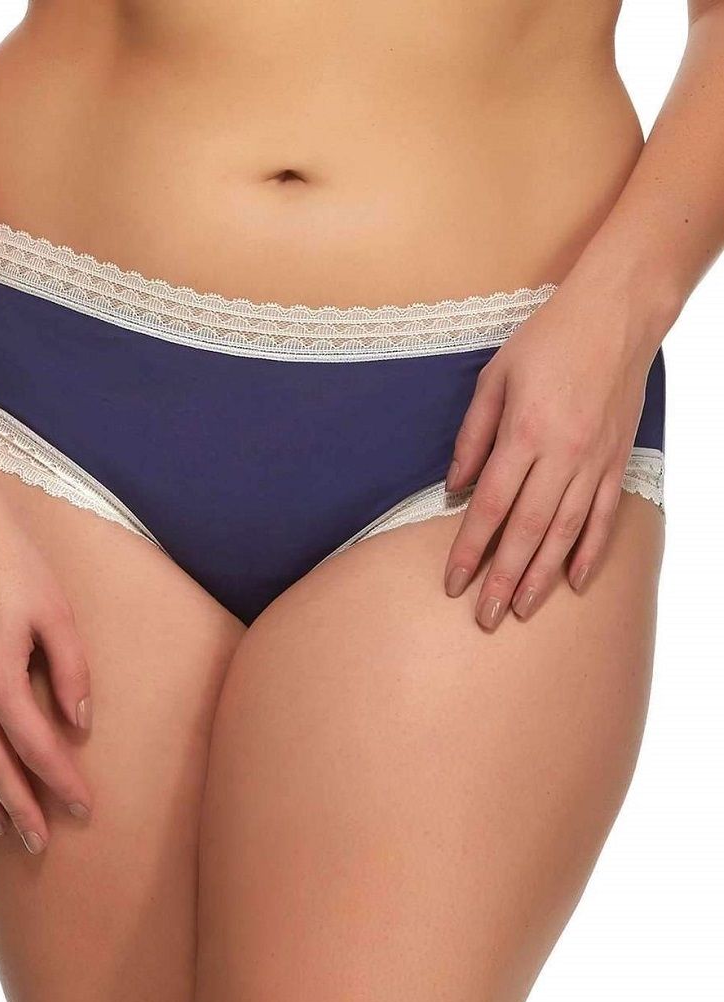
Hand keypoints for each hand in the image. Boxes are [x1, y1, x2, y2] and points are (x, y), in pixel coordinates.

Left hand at [442, 281, 657, 628]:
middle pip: (526, 531)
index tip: (453, 583)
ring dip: (542, 576)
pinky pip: (603, 515)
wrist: (618, 313)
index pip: (490, 507)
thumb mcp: (495, 377)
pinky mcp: (618, 460)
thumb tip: (455, 485)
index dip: (469, 550)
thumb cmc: (548, 339)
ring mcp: (594, 461)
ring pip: (565, 532)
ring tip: (522, 610)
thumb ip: (472, 435)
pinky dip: (590, 551)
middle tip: (485, 618)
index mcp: (524, 434)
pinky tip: (575, 581)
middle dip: (503, 579)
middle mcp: (562, 455)